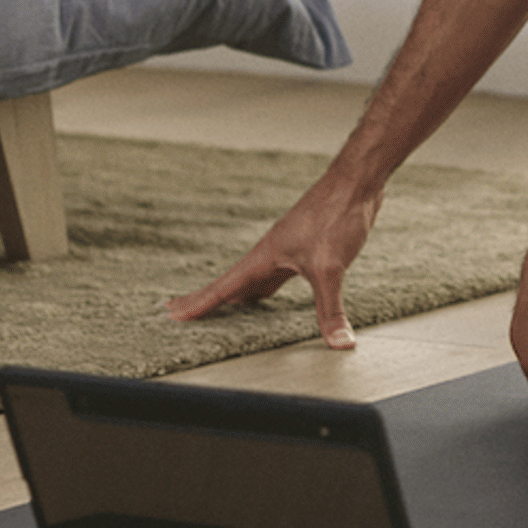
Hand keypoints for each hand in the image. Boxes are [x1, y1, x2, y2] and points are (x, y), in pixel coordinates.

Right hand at [164, 172, 377, 345]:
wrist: (356, 182)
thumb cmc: (336, 216)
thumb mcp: (330, 268)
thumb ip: (330, 309)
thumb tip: (340, 345)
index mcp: (265, 256)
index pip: (224, 287)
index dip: (198, 303)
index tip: (171, 314)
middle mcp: (270, 253)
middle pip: (231, 284)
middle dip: (206, 300)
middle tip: (178, 313)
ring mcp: (287, 250)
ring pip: (253, 280)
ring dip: (235, 297)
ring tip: (217, 312)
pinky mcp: (305, 249)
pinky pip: (274, 276)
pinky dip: (263, 290)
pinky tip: (267, 295)